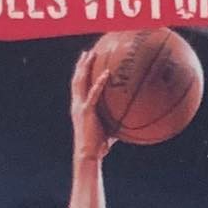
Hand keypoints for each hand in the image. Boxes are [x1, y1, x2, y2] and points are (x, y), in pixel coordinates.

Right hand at [71, 44, 114, 161]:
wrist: (88, 154)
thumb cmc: (99, 146)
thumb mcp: (108, 130)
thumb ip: (116, 122)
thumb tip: (130, 120)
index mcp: (79, 107)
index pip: (78, 87)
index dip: (80, 73)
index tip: (85, 62)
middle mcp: (77, 105)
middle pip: (76, 80)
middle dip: (81, 65)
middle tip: (87, 52)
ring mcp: (80, 107)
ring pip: (80, 82)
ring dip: (85, 67)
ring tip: (91, 54)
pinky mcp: (86, 112)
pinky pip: (93, 94)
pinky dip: (99, 83)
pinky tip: (107, 74)